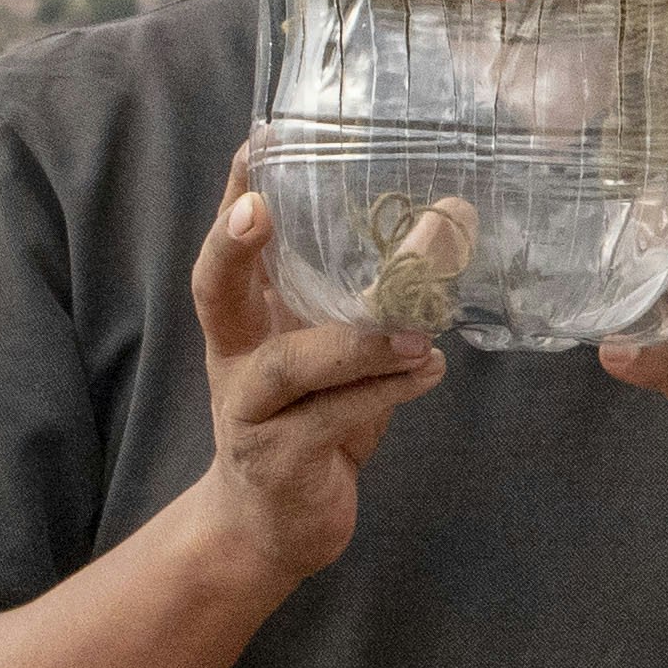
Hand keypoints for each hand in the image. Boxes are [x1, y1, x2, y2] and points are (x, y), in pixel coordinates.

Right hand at [183, 158, 446, 586]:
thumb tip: (454, 215)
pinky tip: (432, 371)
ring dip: (358, 342)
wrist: (274, 526)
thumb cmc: (314, 420)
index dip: (236, 196)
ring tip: (422, 331)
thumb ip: (383, 292)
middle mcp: (236, 357)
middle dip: (233, 246)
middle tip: (261, 209)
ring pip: (292, 365)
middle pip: (214, 290)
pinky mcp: (282, 460)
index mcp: (245, 321)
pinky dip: (385, 393)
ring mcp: (251, 411)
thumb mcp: (339, 350)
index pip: (230, 247)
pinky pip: (333, 419)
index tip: (258, 141)